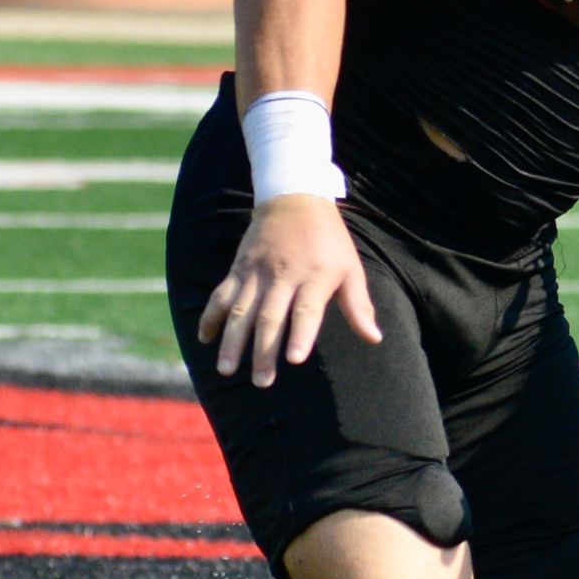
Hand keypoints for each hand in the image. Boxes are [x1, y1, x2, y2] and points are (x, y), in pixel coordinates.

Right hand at [198, 194, 381, 384]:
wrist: (294, 197)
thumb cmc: (328, 239)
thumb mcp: (350, 267)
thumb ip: (359, 305)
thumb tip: (374, 338)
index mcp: (314, 276)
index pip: (307, 310)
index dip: (301, 335)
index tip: (294, 360)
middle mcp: (283, 275)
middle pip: (270, 317)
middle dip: (263, 351)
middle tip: (261, 381)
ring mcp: (257, 272)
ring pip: (240, 310)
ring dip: (232, 341)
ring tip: (225, 369)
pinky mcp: (239, 267)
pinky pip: (221, 294)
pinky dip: (210, 316)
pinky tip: (204, 338)